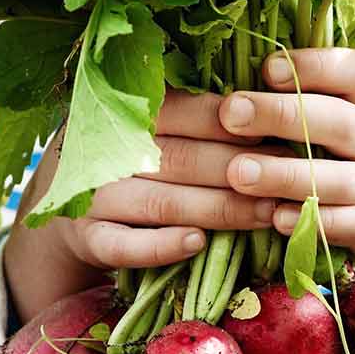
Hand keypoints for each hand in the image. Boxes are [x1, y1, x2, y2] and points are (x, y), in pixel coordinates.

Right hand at [4, 92, 282, 321]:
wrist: (63, 201)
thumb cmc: (131, 153)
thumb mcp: (152, 121)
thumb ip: (197, 114)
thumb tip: (273, 107)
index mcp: (126, 109)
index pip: (189, 111)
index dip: (238, 124)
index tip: (283, 134)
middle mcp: (105, 148)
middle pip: (183, 158)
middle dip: (241, 170)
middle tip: (291, 179)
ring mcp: (93, 195)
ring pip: (162, 202)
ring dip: (219, 210)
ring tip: (266, 214)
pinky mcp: (87, 238)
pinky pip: (124, 246)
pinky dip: (162, 246)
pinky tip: (198, 243)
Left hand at [220, 49, 354, 328]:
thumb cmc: (343, 172)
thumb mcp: (330, 136)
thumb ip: (294, 111)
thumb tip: (228, 91)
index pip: (354, 71)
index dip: (313, 65)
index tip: (266, 69)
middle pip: (339, 120)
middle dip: (281, 115)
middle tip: (230, 114)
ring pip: (339, 178)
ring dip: (285, 175)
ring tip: (238, 174)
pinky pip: (353, 225)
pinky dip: (315, 222)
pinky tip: (277, 219)